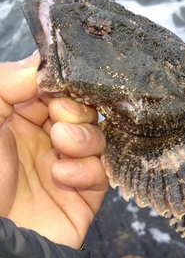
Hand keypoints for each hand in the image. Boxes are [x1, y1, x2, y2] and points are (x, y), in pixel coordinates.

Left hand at [0, 53, 108, 248]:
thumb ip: (5, 83)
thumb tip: (38, 62)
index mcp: (18, 120)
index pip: (54, 91)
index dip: (62, 85)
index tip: (58, 85)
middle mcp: (44, 142)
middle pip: (81, 111)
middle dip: (75, 110)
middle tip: (60, 117)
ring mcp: (66, 167)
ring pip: (96, 138)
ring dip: (84, 137)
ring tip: (61, 146)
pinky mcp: (84, 195)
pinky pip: (102, 173)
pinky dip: (86, 170)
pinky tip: (62, 176)